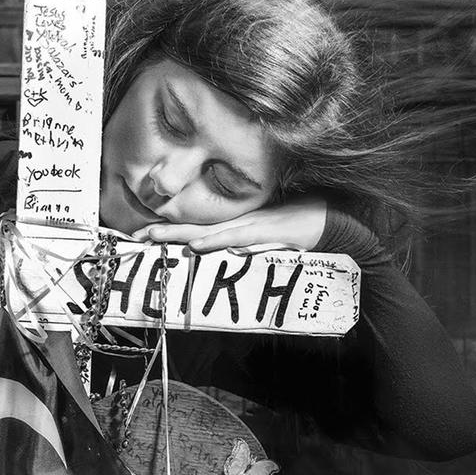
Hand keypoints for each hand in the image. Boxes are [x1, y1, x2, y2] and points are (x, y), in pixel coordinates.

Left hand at [132, 196, 326, 253]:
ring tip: (156, 237)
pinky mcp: (266, 231)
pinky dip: (216, 241)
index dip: (175, 230)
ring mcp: (252, 225)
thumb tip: (230, 253)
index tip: (149, 234)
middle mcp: (241, 222)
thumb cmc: (306, 227)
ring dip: (181, 234)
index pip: (201, 228)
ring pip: (209, 231)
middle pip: (197, 227)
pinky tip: (196, 246)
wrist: (337, 221)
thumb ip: (252, 245)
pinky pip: (236, 237)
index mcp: (241, 223)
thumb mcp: (273, 240)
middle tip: (138, 235)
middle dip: (167, 231)